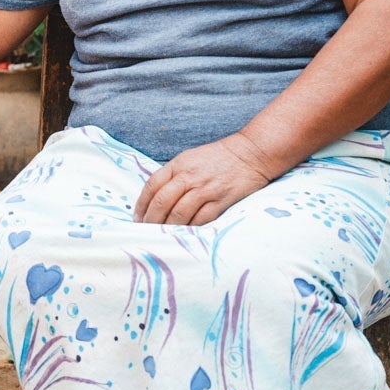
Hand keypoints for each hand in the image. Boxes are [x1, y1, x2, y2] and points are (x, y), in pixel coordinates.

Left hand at [134, 133, 283, 226]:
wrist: (251, 153)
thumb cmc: (218, 157)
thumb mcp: (190, 158)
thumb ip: (173, 175)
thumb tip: (155, 199)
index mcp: (178, 164)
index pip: (152, 186)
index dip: (142, 205)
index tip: (138, 218)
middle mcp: (189, 176)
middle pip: (162, 202)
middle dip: (151, 220)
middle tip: (147, 231)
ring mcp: (205, 189)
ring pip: (179, 213)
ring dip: (168, 227)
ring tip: (163, 236)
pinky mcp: (221, 200)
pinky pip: (200, 219)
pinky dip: (190, 228)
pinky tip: (184, 234)